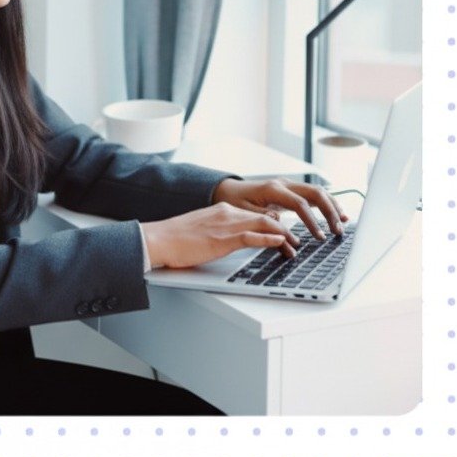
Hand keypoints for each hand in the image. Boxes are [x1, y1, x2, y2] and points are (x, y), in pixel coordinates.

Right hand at [141, 201, 300, 269]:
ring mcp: (226, 224)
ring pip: (264, 224)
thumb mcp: (203, 230)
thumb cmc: (176, 239)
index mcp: (223, 210)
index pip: (256, 215)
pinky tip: (280, 243)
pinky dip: (270, 239)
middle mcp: (228, 213)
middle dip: (285, 230)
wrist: (159, 238)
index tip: (284, 234)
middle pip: (265, 218)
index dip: (274, 224)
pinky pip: (252, 236)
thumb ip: (220, 232)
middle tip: (296, 242)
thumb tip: (230, 242)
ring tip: (295, 246)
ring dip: (284, 236)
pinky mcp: (223, 238)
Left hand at [212, 177, 348, 239]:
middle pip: (315, 193)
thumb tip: (282, 227)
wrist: (227, 189)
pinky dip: (327, 203)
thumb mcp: (244, 212)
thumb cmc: (234, 202)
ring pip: (317, 191)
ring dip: (332, 206)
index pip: (300, 204)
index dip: (312, 221)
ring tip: (343, 223)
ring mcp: (289, 185)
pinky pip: (313, 194)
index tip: (319, 237)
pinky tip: (337, 214)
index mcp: (273, 189)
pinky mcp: (291, 190)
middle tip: (338, 231)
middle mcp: (284, 183)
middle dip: (329, 211)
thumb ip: (263, 219)